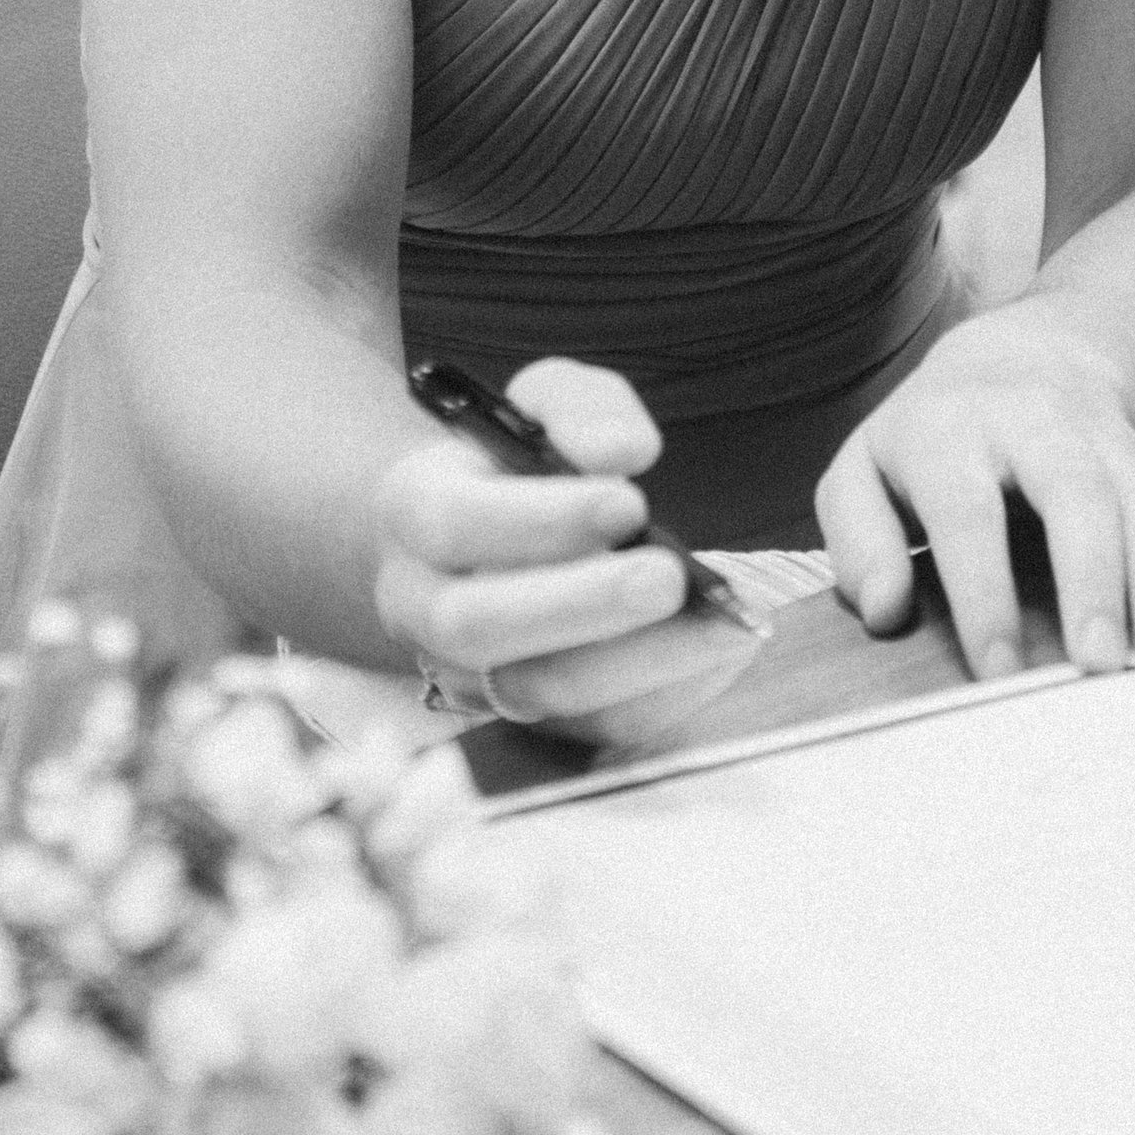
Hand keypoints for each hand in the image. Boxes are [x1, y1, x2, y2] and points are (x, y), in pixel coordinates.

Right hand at [371, 358, 686, 708]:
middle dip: (580, 604)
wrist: (478, 546)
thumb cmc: (519, 466)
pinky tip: (720, 656)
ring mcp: (464, 674)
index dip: (538, 519)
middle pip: (475, 626)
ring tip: (718, 627)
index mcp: (414, 511)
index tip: (629, 501)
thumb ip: (581, 408)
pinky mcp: (523, 719)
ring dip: (630, 665)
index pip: (453, 523)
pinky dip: (658, 698)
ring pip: (530, 692)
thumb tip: (619, 452)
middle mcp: (421, 605)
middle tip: (667, 578)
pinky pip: (585, 730)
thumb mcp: (543, 404)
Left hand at [815, 327, 1134, 683]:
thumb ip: (856, 539)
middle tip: (1100, 666)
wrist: (1021, 354)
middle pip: (1075, 495)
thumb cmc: (928, 438)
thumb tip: (882, 609)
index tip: (998, 670)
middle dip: (1094, 580)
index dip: (983, 589)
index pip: (968, 509)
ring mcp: (1105, 443)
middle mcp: (1036, 427)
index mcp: (951, 430)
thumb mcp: (862, 470)